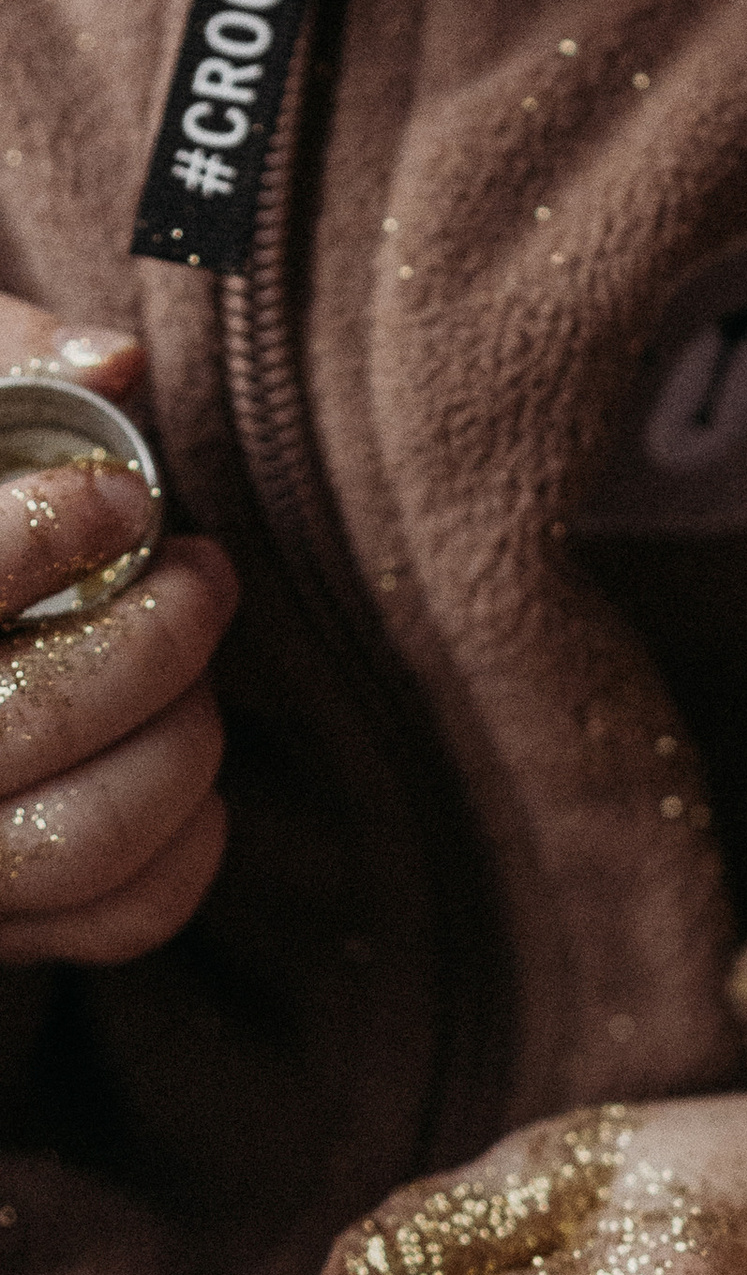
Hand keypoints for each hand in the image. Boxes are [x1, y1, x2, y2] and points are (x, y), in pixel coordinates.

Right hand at [0, 298, 233, 963]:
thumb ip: (8, 365)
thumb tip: (119, 361)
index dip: (39, 536)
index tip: (119, 495)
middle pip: (33, 720)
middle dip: (156, 638)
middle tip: (200, 569)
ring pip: (85, 838)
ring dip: (182, 737)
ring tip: (190, 660)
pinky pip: (124, 913)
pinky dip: (192, 837)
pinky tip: (184, 751)